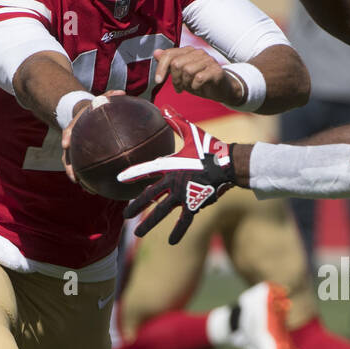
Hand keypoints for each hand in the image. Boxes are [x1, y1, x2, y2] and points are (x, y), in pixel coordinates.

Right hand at [59, 89, 122, 182]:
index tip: (65, 144)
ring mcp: (76, 150)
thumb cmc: (96, 108)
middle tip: (74, 177)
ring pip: (74, 165)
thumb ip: (109, 96)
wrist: (85, 115)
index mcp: (76, 125)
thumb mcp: (101, 100)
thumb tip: (122, 91)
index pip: (69, 131)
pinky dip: (90, 180)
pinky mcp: (82, 157)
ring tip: (87, 189)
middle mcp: (73, 140)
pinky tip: (98, 190)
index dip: (67, 136)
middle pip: (68, 155)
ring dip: (79, 178)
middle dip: (70, 167)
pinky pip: (84, 169)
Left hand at [119, 108, 236, 243]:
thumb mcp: (192, 132)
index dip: (133, 175)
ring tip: (139, 232)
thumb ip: (176, 122)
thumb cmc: (211, 147)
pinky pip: (185, 220)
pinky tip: (172, 242)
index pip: (147, 170)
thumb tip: (164, 106)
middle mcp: (174, 182)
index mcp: (171, 165)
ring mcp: (184, 195)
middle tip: (124, 214)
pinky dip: (178, 231)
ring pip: (163, 212)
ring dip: (150, 223)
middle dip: (136, 205)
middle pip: (150, 196)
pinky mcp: (195, 204)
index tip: (119, 180)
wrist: (230, 163)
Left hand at [151, 46, 242, 105]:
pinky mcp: (216, 71)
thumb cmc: (200, 81)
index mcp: (188, 51)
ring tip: (189, 87)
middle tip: (179, 87)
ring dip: (186, 83)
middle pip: (177, 64)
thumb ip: (169, 63)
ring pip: (187, 70)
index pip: (169, 54)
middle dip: (175, 79)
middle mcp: (198, 53)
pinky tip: (197, 88)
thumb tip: (156, 52)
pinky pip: (199, 78)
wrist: (222, 89)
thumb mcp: (181, 74)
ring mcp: (208, 60)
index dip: (161, 68)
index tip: (158, 81)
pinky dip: (195, 86)